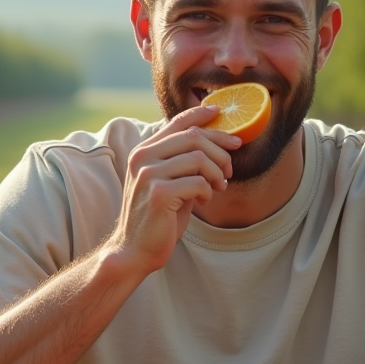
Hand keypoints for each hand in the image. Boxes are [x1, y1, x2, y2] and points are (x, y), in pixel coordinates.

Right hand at [107, 105, 240, 274]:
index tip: (220, 113)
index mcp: (144, 151)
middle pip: (193, 137)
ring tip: (218, 187)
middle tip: (229, 168)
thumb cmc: (158, 217)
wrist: (135, 250)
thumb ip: (183, 162)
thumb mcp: (169, 182)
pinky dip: (208, 191)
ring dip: (216, 173)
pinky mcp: (159, 193)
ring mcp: (149, 174)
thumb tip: (215, 143)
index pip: (176, 122)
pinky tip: (204, 200)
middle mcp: (143, 157)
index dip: (201, 114)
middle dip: (219, 150)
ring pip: (199, 158)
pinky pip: (198, 182)